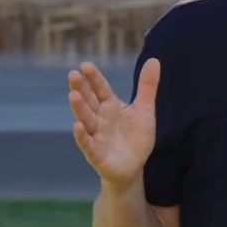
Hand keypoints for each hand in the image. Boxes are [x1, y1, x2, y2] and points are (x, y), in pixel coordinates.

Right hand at [69, 59, 159, 186]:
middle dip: (81, 89)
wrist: (134, 167)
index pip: (100, 88)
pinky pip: (87, 143)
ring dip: (79, 108)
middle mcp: (99, 118)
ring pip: (86, 120)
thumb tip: (154, 59)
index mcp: (110, 106)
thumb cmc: (136, 137)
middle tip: (73, 75)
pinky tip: (77, 126)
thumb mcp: (144, 110)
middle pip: (89, 101)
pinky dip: (82, 136)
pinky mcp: (96, 153)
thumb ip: (147, 86)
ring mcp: (96, 135)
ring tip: (73, 95)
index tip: (85, 65)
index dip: (94, 78)